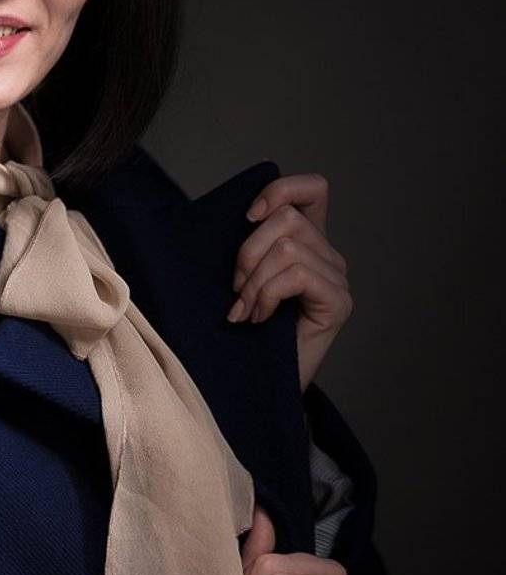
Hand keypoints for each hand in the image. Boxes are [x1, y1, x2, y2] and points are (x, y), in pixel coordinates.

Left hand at [226, 173, 352, 390]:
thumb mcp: (239, 277)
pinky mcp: (339, 303)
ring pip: (289, 247)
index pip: (313, 189)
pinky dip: (268, 295)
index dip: (280, 190)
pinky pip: (298, 275)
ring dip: (254, 281)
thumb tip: (236, 212)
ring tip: (245, 309)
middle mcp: (328, 255)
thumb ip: (247, 244)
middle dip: (248, 252)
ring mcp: (338, 279)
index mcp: (307, 241)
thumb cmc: (245, 331)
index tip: (248, 217)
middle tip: (237, 290)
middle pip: (288, 218)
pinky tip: (258, 318)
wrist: (258, 385)